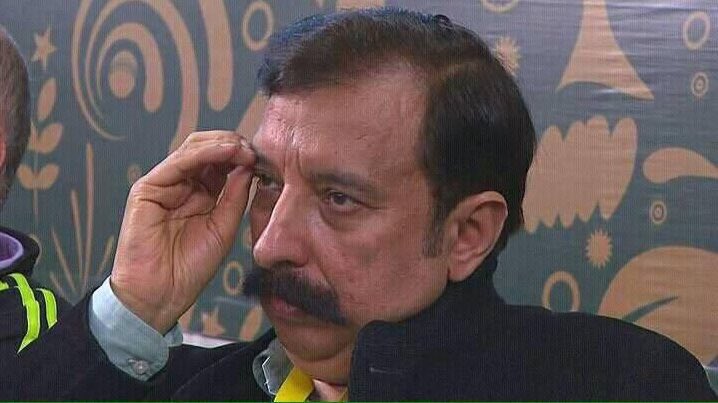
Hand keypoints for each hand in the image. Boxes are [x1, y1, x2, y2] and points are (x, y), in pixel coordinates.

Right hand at [110, 131, 254, 332]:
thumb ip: (234, 196)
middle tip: (255, 151)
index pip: (222, 163)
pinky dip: (204, 153)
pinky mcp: (148, 188)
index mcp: (200, 194)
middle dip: (234, 145)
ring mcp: (164, 184)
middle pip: (207, 150)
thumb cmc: (190, 268)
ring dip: (222, 145)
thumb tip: (248, 167)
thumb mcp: (224, 227)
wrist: (160, 294)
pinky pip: (179, 162)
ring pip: (193, 149)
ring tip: (244, 149)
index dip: (242, 157)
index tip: (265, 159)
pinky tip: (226, 152)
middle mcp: (181, 185)